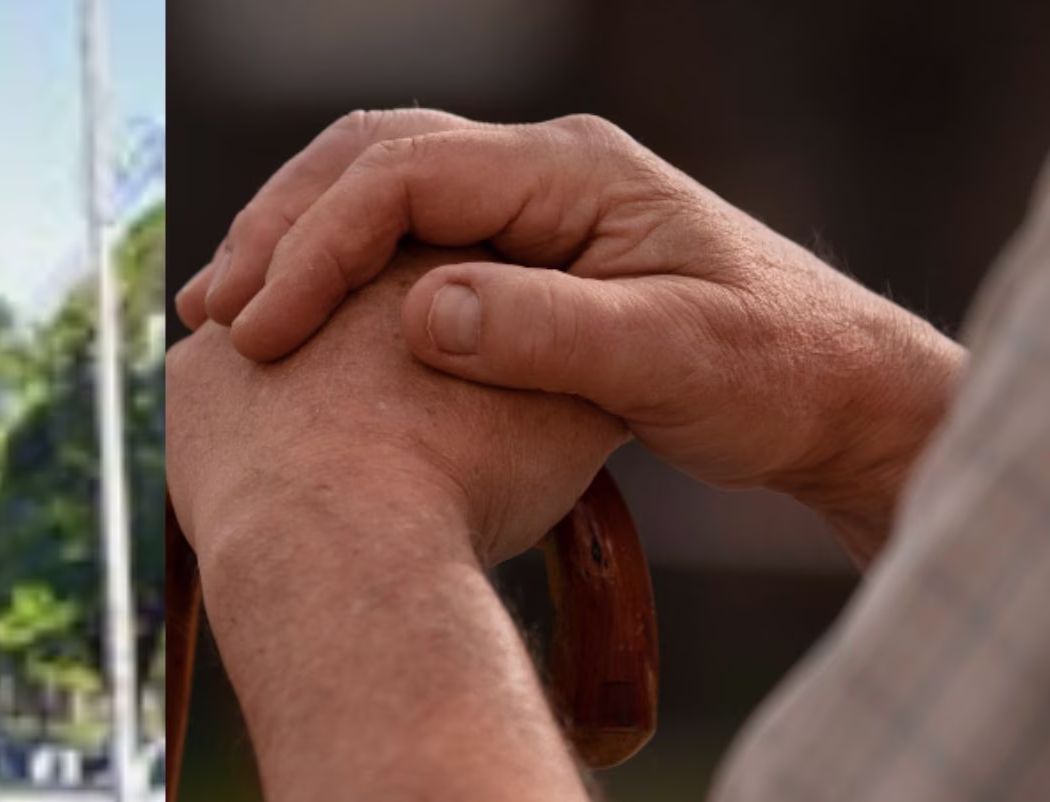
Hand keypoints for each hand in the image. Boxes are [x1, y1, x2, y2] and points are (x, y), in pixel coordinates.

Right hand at [176, 110, 965, 563]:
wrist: (836, 393)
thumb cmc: (772, 374)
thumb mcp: (672, 361)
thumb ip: (550, 334)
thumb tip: (422, 312)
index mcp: (573, 172)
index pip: (403, 175)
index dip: (316, 246)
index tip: (261, 331)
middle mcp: (543, 170)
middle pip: (370, 159)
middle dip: (280, 231)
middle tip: (213, 314)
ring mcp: (530, 207)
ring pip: (375, 191)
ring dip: (295, 246)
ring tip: (227, 316)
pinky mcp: (524, 254)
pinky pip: (402, 238)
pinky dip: (335, 274)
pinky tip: (299, 328)